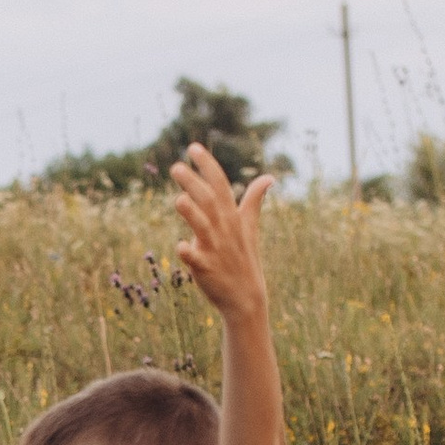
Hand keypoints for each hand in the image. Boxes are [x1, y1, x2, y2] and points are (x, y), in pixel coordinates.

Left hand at [169, 145, 272, 323]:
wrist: (246, 297)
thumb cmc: (244, 258)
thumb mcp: (250, 227)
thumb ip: (254, 201)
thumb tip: (269, 177)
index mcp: (232, 217)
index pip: (219, 185)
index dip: (207, 166)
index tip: (193, 147)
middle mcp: (223, 229)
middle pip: (208, 201)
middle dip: (193, 183)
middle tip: (175, 167)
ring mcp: (214, 249)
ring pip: (202, 227)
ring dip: (192, 213)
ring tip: (179, 200)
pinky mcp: (205, 269)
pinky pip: (196, 259)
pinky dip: (189, 253)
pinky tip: (180, 247)